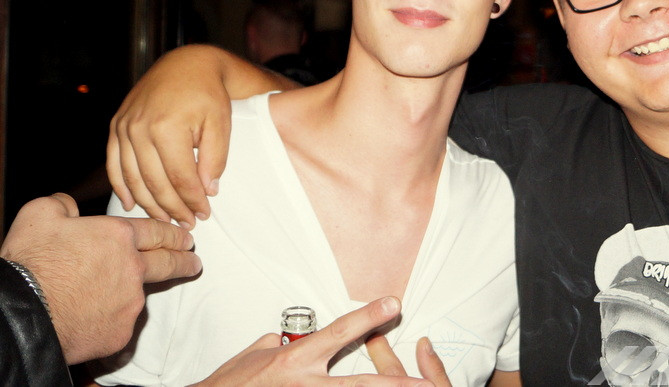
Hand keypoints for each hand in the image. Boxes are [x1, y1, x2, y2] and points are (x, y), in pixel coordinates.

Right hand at [0, 193, 200, 364]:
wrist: (22, 315)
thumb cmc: (30, 265)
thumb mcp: (40, 216)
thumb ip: (62, 205)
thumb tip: (68, 205)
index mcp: (118, 236)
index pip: (158, 231)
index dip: (173, 233)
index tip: (186, 238)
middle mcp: (132, 268)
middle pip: (169, 262)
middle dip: (185, 260)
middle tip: (194, 261)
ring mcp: (130, 302)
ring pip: (140, 295)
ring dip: (134, 293)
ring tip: (117, 295)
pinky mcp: (121, 331)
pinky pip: (120, 323)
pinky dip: (110, 320)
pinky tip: (93, 318)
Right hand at [106, 45, 288, 227]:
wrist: (186, 65)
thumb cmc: (207, 94)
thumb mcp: (220, 124)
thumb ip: (215, 159)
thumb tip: (207, 192)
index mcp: (167, 127)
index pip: (179, 178)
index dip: (192, 201)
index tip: (203, 215)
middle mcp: (139, 128)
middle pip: (154, 183)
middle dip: (172, 208)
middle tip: (187, 224)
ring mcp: (123, 127)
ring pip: (132, 178)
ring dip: (148, 204)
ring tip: (166, 220)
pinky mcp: (116, 126)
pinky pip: (114, 164)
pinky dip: (121, 187)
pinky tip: (132, 204)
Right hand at [196, 297, 433, 385]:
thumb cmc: (229, 382)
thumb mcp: (257, 351)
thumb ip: (285, 343)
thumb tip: (298, 338)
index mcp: (296, 359)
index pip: (339, 332)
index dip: (369, 317)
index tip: (393, 304)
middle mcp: (305, 383)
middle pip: (359, 385)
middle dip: (394, 382)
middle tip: (424, 382)